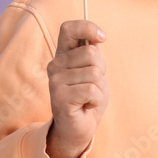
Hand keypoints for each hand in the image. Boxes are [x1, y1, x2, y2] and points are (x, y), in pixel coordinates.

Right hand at [46, 20, 108, 157]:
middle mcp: (55, 65)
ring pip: (94, 73)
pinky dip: (96, 100)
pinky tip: (87, 106)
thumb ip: (92, 54)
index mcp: (63, 55)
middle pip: (91, 53)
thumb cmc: (88, 98)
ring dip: (99, 89)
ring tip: (88, 98)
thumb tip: (97, 38)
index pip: (69, 28)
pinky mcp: (60, 97)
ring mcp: (55, 81)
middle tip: (93, 85)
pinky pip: (92, 90)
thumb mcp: (93, 71)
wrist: (79, 129)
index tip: (102, 37)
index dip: (87, 27)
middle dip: (101, 70)